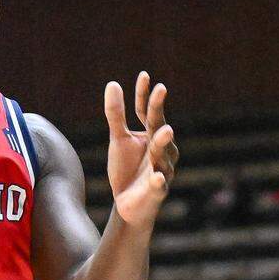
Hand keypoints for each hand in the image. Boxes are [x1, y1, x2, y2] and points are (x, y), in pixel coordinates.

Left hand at [105, 72, 178, 230]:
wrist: (127, 205)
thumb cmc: (126, 169)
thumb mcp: (118, 139)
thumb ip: (116, 114)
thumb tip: (113, 83)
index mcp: (151, 135)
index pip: (149, 111)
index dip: (145, 94)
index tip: (144, 75)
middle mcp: (162, 149)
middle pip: (159, 127)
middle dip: (160, 111)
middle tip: (161, 90)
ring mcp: (162, 170)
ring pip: (164, 155)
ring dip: (163, 143)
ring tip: (165, 130)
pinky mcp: (157, 191)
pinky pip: (159, 186)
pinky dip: (159, 181)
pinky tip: (157, 178)